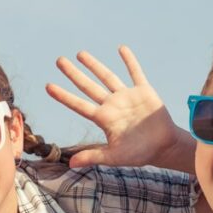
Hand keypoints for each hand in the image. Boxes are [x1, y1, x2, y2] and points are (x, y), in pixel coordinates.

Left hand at [46, 46, 191, 170]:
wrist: (164, 147)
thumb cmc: (139, 153)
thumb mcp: (114, 157)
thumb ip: (93, 156)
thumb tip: (70, 164)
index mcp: (104, 119)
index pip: (79, 105)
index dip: (64, 96)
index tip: (48, 86)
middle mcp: (112, 105)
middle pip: (88, 86)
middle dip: (74, 74)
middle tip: (59, 60)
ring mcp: (127, 97)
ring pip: (107, 76)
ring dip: (94, 65)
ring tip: (80, 54)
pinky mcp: (144, 91)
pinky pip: (135, 73)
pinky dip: (129, 61)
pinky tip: (121, 48)